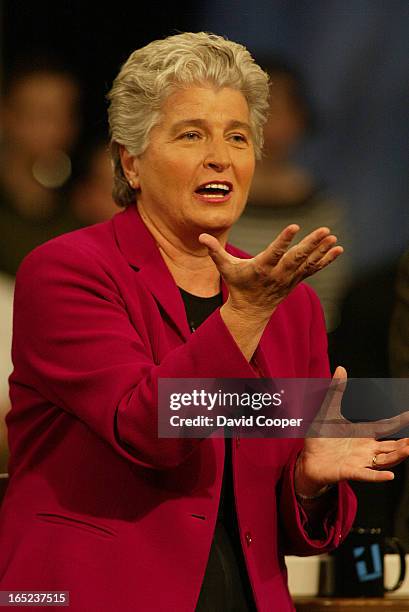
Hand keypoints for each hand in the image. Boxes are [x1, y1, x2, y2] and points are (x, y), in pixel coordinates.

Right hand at [199, 225, 342, 320]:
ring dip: (322, 250)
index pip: (274, 252)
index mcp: (261, 269)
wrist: (252, 310)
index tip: (294, 227)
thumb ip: (215, 251)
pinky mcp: (297, 280)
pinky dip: (327, 259)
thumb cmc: (238, 285)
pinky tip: (338, 248)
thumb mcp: (225, 269)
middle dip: (311, 244)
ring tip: (333, 237)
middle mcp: (278, 274)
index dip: (284, 240)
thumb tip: (201, 237)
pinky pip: (314, 269)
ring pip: (308, 263)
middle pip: (297, 258)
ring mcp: (290, 279)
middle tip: (324, 231)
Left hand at [295, 366, 408, 495]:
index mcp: (363, 434)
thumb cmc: (319, 438)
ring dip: (398, 456)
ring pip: (384, 460)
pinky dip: (378, 476)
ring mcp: (359, 461)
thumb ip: (335, 391)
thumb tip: (341, 367)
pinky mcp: (348, 472)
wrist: (306, 460)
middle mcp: (365, 449)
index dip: (400, 421)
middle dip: (405, 443)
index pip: (386, 426)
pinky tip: (390, 476)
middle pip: (391, 446)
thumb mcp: (327, 411)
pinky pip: (366, 475)